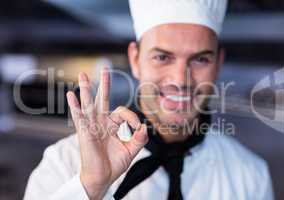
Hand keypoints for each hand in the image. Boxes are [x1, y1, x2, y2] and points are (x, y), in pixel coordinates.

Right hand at [66, 67, 147, 199]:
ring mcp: (92, 126)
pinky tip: (70, 95)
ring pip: (89, 104)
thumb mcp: (132, 150)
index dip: (132, 117)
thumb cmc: (114, 164)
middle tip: (105, 69)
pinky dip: (74, 106)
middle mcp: (101, 123)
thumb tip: (144, 126)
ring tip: (83, 75)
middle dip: (104, 84)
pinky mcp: (85, 133)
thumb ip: (140, 139)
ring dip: (86, 89)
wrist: (102, 177)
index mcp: (111, 125)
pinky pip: (79, 117)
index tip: (138, 128)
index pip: (122, 111)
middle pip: (102, 99)